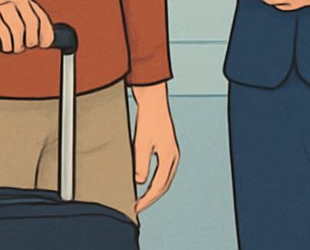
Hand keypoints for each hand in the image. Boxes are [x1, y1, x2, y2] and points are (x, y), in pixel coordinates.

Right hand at [0, 0, 53, 53]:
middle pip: (32, 25)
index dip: (46, 35)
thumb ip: (36, 29)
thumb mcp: (21, 21)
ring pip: (18, 30)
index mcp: (29, 5)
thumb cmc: (4, 21)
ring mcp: (4, 8)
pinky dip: (8, 45)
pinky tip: (6, 47)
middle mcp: (18, 4)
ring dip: (17, 45)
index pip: (43, 20)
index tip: (44, 45)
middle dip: (31, 40)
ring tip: (14, 48)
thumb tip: (58, 42)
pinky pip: (4, 33)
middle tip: (25, 47)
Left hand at [132, 83, 179, 213]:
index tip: (136, 207)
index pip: (158, 186)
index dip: (147, 199)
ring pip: (164, 179)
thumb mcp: (141, 142)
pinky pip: (163, 172)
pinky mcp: (168, 150)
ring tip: (141, 199)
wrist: (153, 101)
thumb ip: (140, 163)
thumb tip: (139, 182)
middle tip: (137, 207)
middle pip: (163, 186)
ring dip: (153, 191)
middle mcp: (174, 158)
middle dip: (150, 198)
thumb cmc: (148, 119)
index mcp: (169, 158)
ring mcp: (172, 154)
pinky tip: (146, 183)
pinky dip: (155, 181)